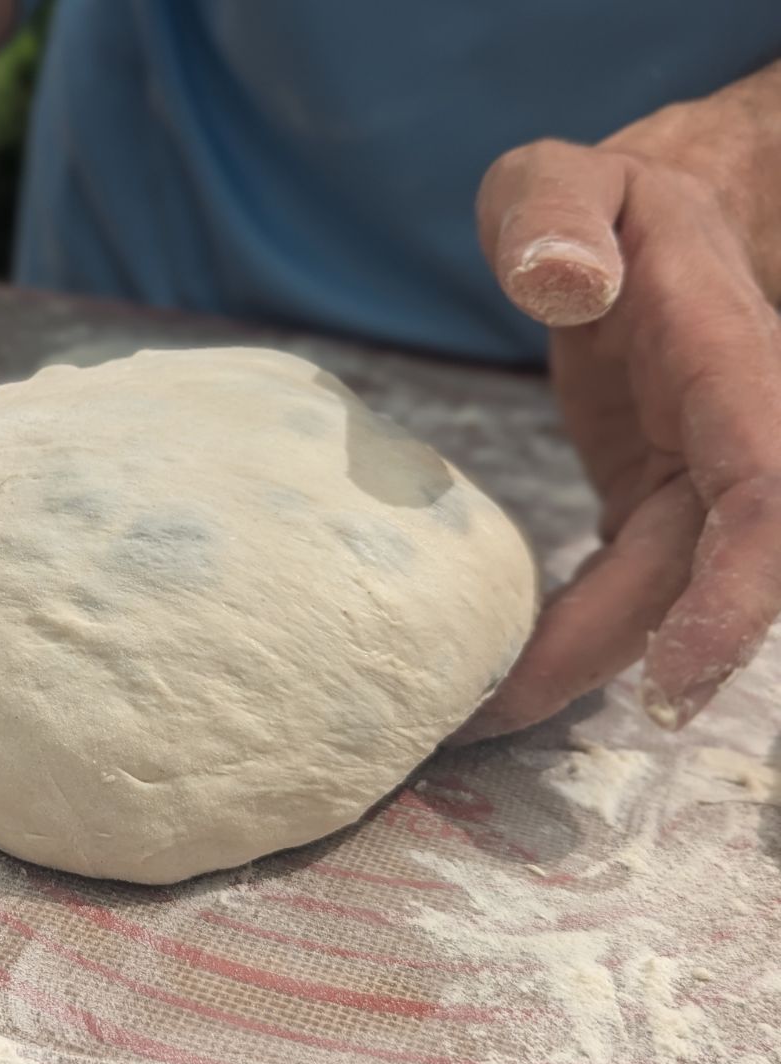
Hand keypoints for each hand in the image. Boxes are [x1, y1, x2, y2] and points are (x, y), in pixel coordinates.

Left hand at [453, 97, 780, 742]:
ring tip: (478, 714)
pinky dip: (575, 635)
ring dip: (579, 663)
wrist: (643, 235)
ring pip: (658, 597)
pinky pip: (628, 586)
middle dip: (606, 656)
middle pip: (697, 575)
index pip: (766, 489)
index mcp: (727, 364)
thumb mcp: (563, 181)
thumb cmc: (603, 206)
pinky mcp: (656, 505)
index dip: (740, 592)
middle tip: (491, 716)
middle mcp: (727, 440)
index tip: (676, 685)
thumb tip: (560, 280)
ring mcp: (695, 482)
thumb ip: (554, 209)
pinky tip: (508, 669)